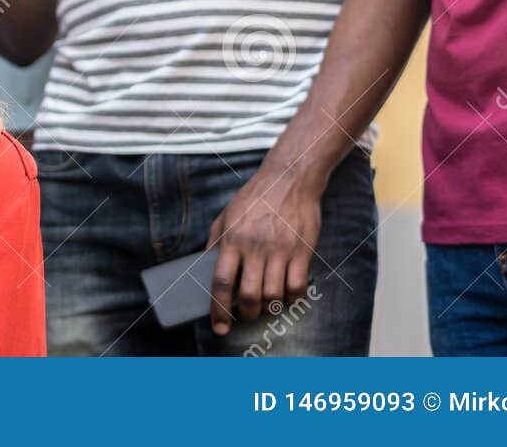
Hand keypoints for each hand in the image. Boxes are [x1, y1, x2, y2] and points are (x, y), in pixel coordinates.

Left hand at [206, 168, 322, 334]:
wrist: (289, 179)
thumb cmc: (254, 199)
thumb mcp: (226, 216)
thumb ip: (215, 243)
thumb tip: (204, 271)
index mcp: (232, 239)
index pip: (221, 282)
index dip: (218, 310)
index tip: (219, 327)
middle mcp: (255, 246)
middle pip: (248, 294)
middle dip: (246, 313)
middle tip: (246, 315)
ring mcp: (280, 250)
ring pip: (273, 295)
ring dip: (268, 308)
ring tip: (265, 306)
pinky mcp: (302, 251)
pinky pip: (297, 287)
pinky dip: (291, 300)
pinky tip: (286, 297)